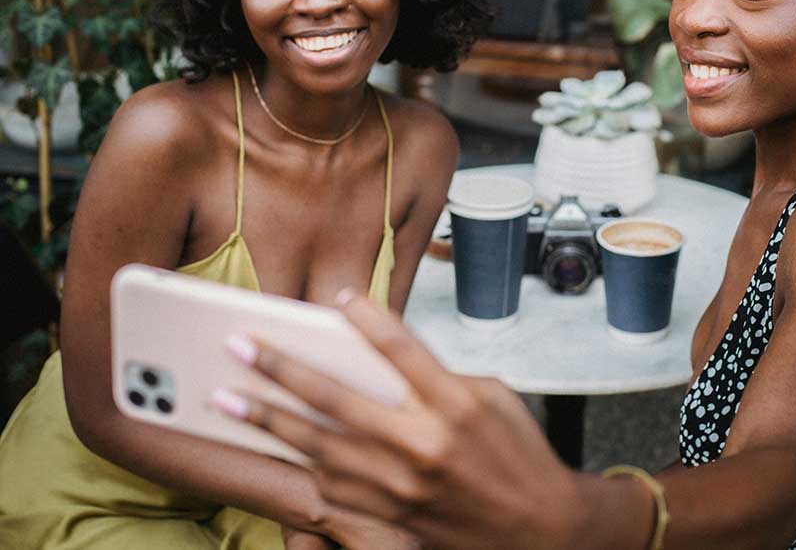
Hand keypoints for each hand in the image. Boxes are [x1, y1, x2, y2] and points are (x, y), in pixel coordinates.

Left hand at [217, 294, 585, 549]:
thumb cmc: (520, 455)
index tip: (338, 297)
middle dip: (281, 368)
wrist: (540, 526)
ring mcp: (403, 483)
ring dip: (267, 420)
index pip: (402, 348)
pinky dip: (298, 463)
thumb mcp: (494, 397)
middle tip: (239, 346)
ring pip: (319, 445)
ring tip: (227, 399)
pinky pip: (333, 486)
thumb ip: (438, 378)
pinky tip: (270, 446)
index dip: (367, 319)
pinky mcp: (393, 513)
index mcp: (456, 403)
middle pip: (337, 397)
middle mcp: (424, 442)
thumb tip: (387, 365)